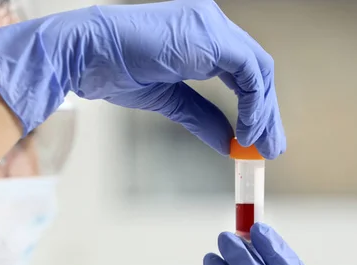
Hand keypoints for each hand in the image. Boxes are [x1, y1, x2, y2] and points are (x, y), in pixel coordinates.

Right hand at [0, 0, 285, 158]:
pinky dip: (255, 103)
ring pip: (258, 70)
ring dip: (265, 112)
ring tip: (262, 145)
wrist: (86, 54)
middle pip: (256, 71)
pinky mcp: (211, 37)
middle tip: (271, 147)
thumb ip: (201, 116)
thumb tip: (228, 140)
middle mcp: (211, 26)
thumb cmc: (115, 69)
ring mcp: (212, 27)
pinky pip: (249, 71)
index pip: (243, 72)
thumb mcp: (170, 100)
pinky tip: (249, 129)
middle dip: (267, 113)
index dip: (255, 106)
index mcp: (201, 37)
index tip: (257, 137)